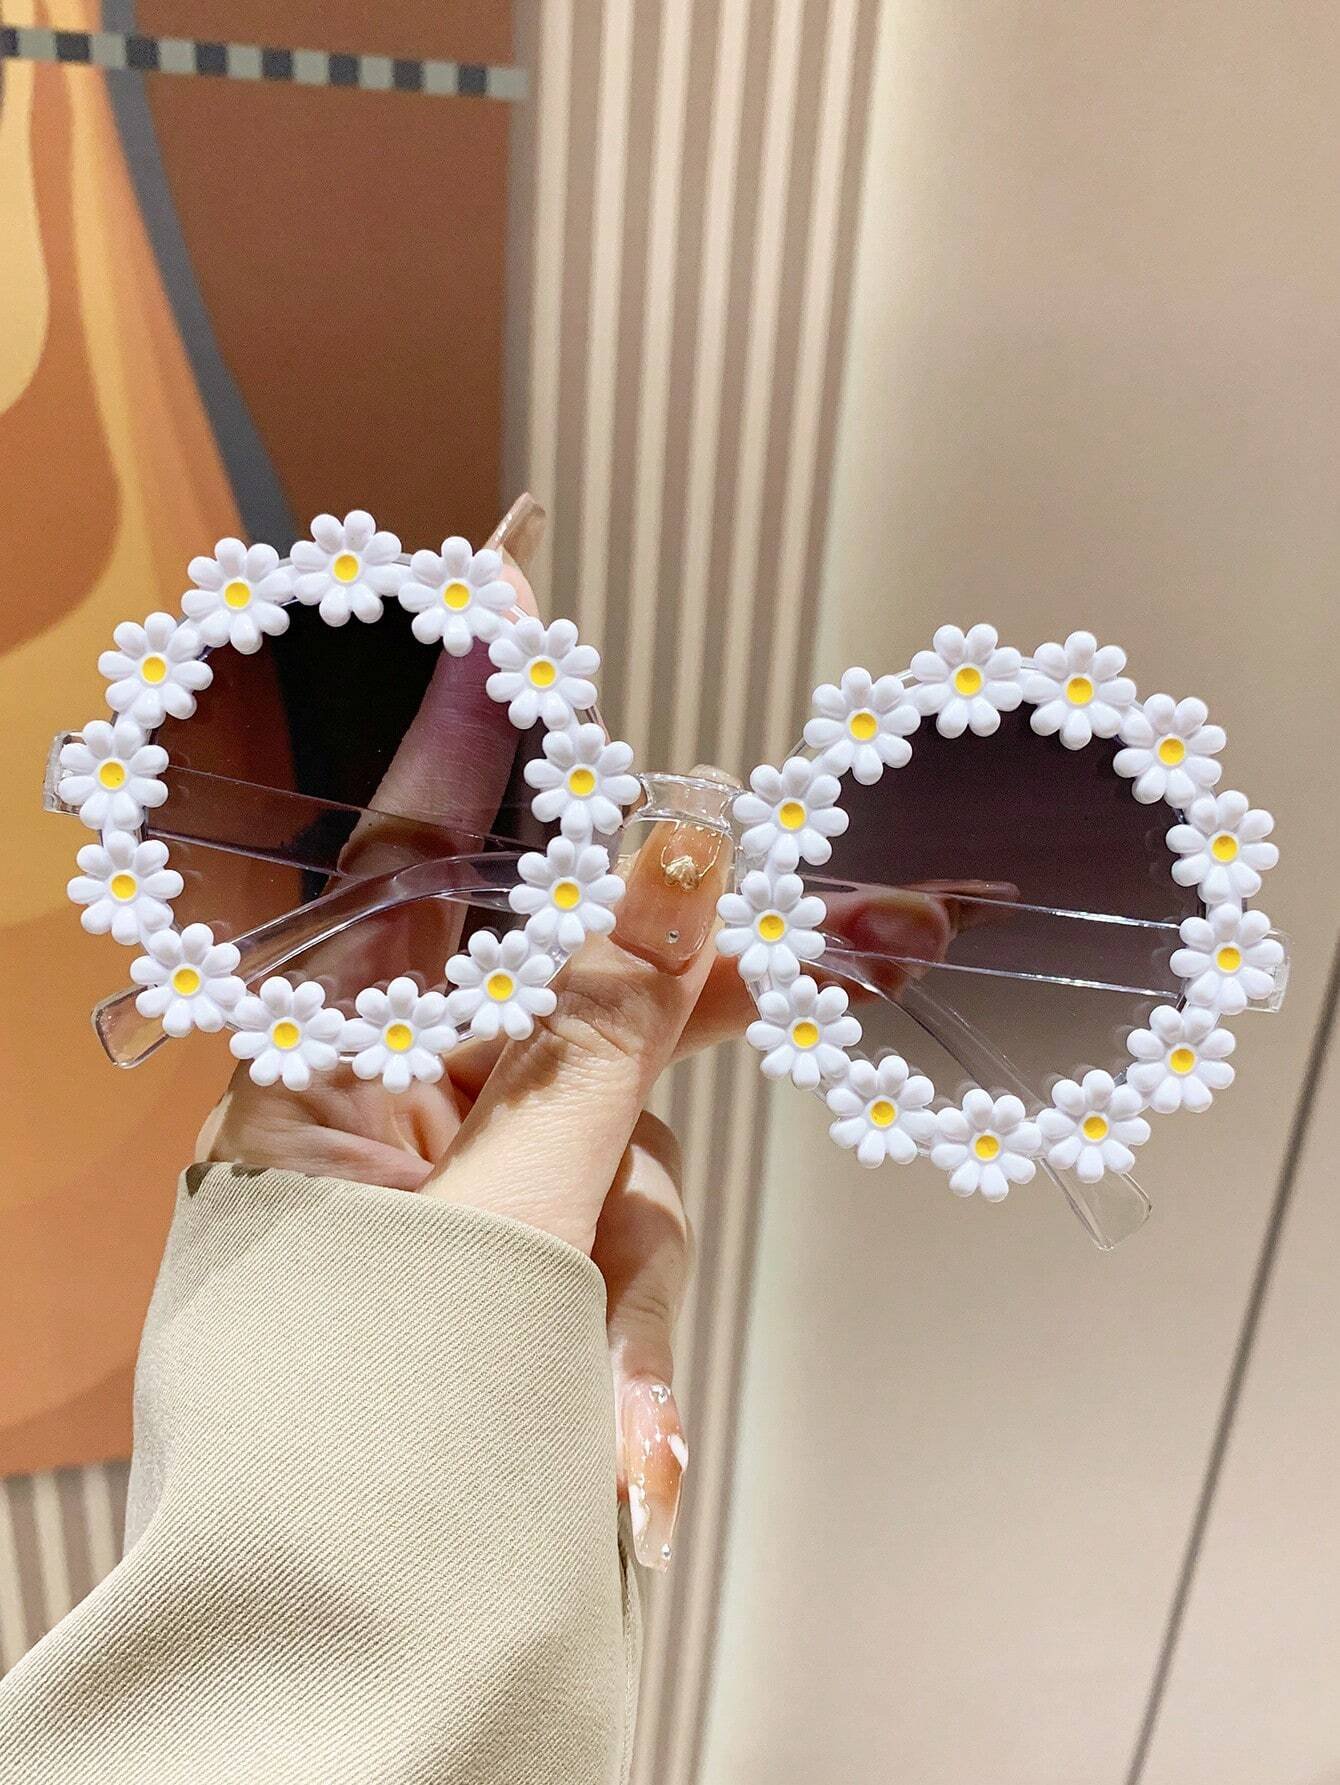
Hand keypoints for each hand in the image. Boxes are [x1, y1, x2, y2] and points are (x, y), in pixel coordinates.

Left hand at [197, 541, 731, 1568]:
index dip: (472, 690)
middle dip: (668, 1020)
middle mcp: (379, 1113)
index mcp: (321, 1068)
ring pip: (616, 1142)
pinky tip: (603, 1445)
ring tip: (589, 1405)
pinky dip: (625, 1334)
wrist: (363, 1679)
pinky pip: (613, 1244)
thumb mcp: (512, 1215)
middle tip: (832, 937)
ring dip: (630, 1267)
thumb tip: (680, 840)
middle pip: (563, 996)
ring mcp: (450, 1198)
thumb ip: (608, 1028)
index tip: (510, 551)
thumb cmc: (368, 1449)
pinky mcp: (509, 1274)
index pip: (414, 837)